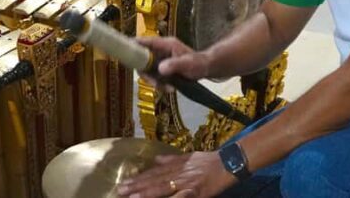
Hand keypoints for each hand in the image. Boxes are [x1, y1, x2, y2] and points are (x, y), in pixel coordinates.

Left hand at [116, 151, 235, 197]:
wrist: (228, 162)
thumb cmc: (209, 161)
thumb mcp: (189, 157)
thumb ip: (171, 159)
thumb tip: (156, 159)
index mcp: (176, 166)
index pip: (153, 173)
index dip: (138, 179)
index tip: (124, 183)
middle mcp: (178, 173)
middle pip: (154, 181)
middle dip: (136, 187)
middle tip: (120, 191)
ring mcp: (186, 182)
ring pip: (163, 188)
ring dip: (147, 193)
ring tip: (133, 197)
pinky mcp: (196, 190)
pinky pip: (181, 197)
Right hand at [136, 37, 210, 87]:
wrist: (207, 69)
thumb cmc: (199, 63)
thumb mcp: (188, 64)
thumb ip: (174, 65)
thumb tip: (160, 68)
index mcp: (164, 44)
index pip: (143, 42)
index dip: (132, 47)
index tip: (125, 55)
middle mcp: (160, 50)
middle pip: (141, 59)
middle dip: (145, 73)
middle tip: (153, 82)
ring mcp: (160, 59)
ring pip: (147, 70)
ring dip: (153, 81)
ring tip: (165, 87)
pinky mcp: (162, 68)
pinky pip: (154, 76)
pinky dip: (159, 84)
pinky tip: (169, 88)